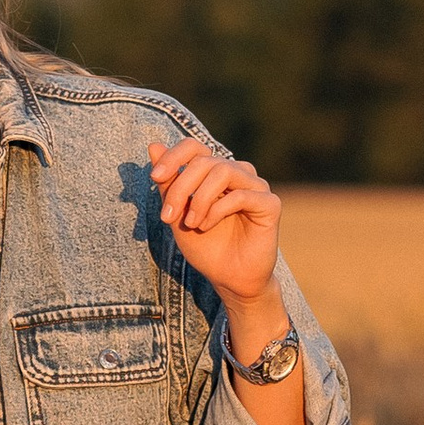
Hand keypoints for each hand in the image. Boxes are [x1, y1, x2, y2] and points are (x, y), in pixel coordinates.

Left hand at [147, 139, 284, 324]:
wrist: (229, 279)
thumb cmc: (206, 246)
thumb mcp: (178, 213)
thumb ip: (168, 182)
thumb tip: (153, 145)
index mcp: (215, 172)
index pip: (194, 147)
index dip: (173, 157)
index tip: (154, 177)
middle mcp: (238, 173)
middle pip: (204, 160)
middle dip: (180, 187)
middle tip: (168, 217)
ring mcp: (256, 186)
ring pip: (223, 170)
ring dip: (199, 198)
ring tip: (191, 224)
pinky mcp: (269, 203)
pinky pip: (240, 194)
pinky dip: (217, 210)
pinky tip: (207, 226)